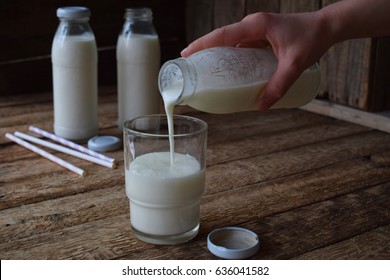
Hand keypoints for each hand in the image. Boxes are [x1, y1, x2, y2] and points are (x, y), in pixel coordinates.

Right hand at [181, 12, 332, 110]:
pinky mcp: (260, 36)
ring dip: (215, 53)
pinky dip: (229, 55)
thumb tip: (261, 106)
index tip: (186, 54)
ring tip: (204, 70)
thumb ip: (279, 85)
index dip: (202, 44)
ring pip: (229, 41)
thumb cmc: (312, 38)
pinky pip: (239, 45)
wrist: (326, 26)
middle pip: (221, 37)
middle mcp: (253, 25)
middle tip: (189, 66)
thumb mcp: (295, 64)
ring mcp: (256, 30)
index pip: (223, 34)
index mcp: (256, 26)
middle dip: (203, 50)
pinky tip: (227, 69)